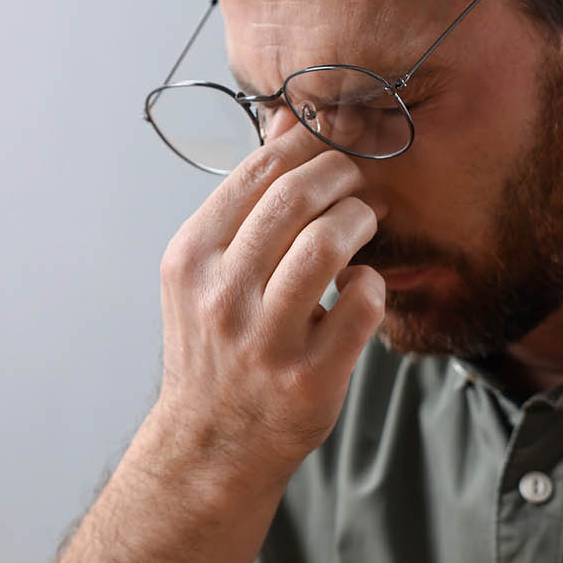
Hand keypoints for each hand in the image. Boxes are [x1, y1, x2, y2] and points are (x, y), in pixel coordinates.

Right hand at [151, 123, 386, 486]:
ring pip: (329, 246)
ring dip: (359, 221)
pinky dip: (371, 284)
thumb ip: (244, 200)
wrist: (211, 442)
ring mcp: (264, 340)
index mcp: (191, 259)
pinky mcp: (308, 377)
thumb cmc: (215, 346)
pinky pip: (361, 304)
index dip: (304, 147)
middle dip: (341, 176)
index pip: (255, 173)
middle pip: (295, 199)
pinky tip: (362, 286)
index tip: (329, 147)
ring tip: (364, 224)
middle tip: (357, 183)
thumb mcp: (206, 270)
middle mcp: (221, 296)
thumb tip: (285, 120)